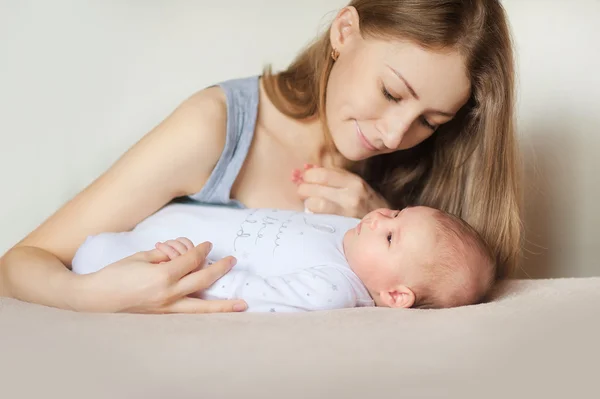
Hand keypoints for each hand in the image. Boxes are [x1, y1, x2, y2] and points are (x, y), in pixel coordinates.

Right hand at [77, 241, 246, 313]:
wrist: (95, 299)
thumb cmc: (115, 275)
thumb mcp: (141, 258)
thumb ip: (164, 257)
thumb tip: (181, 256)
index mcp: (162, 274)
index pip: (191, 260)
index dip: (201, 250)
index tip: (207, 245)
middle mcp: (168, 293)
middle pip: (203, 279)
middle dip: (220, 268)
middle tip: (232, 261)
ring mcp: (167, 309)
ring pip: (202, 307)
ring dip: (223, 305)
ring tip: (241, 304)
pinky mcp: (163, 317)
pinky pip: (189, 315)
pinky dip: (205, 315)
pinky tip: (218, 316)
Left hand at [291, 164, 389, 217]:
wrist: (383, 222)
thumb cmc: (364, 200)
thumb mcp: (352, 183)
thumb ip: (331, 175)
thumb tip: (306, 167)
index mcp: (353, 181)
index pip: (322, 174)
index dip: (308, 175)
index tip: (304, 177)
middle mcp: (350, 196)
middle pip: (315, 189)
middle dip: (302, 189)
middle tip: (302, 190)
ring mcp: (346, 213)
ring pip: (316, 204)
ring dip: (307, 202)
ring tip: (308, 202)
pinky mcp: (343, 226)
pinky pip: (320, 218)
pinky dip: (313, 214)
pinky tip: (314, 213)